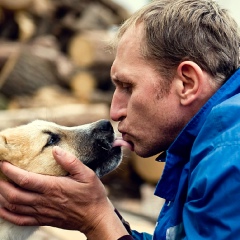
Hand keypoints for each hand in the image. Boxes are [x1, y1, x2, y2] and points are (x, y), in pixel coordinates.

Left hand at [0, 146, 127, 238]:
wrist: (95, 217)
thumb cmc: (92, 194)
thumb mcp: (87, 174)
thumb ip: (71, 161)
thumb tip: (55, 150)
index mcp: (53, 188)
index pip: (25, 179)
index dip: (10, 171)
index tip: (3, 163)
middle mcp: (44, 201)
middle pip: (14, 194)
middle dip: (1, 184)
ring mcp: (42, 212)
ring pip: (14, 207)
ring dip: (1, 197)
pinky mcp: (43, 220)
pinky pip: (19, 220)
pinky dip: (7, 214)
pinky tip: (2, 208)